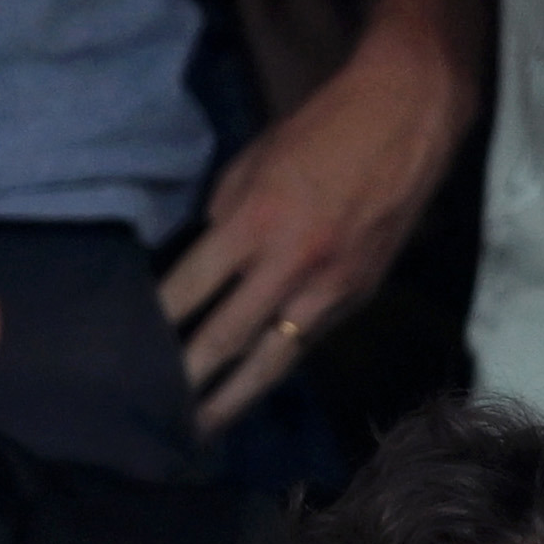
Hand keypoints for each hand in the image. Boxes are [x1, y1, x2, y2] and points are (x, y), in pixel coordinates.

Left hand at [159, 33, 468, 434]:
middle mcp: (292, 263)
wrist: (410, 114)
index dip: (161, 322)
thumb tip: (202, 259)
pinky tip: (253, 388)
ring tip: (204, 429)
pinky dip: (277, 365)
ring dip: (234, 399)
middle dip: (189, 380)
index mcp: (258, 219)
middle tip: (159, 416)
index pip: (192, 286)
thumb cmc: (323, 126)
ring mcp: (330, 287)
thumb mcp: (256, 158)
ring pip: (273, 360)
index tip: (133, 348)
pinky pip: (308, 342)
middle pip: (227, 338)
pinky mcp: (359, 296)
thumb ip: (226, 214)